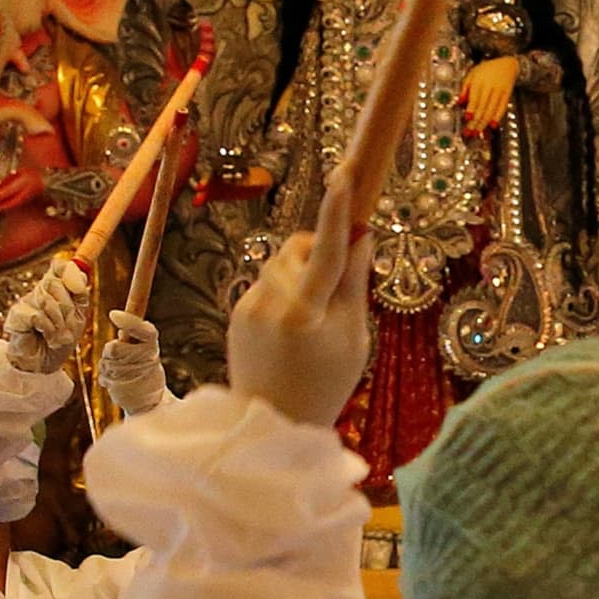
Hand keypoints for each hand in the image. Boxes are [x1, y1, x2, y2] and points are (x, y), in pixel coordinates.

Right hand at [2, 255, 91, 375]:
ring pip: (47, 300)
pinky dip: (48, 329)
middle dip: (68, 308)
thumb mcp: (78, 317)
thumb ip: (80, 295)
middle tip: (69, 327)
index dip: (69, 272)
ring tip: (59, 336)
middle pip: (54, 283)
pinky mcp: (16, 315)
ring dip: (59, 322)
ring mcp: (26, 302)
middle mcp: (39, 292)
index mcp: (55, 289)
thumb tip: (80, 275)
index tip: (79, 288)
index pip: (59, 267)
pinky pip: (38, 316)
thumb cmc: (60, 341)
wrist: (43, 365)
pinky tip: (47, 338)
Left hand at [97, 307, 170, 418]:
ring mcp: (131, 374)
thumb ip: (134, 333)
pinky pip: (103, 376)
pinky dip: (108, 378)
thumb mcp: (148, 347)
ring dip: (109, 365)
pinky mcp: (118, 387)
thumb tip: (116, 315)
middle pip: (113, 347)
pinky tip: (120, 381)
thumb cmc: (146, 368)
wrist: (150, 401)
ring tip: (124, 371)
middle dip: (112, 349)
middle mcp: (145, 359)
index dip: (128, 321)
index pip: (143, 330)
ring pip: (105, 362)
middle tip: (123, 355)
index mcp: (152, 347)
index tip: (113, 314)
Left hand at [233, 180, 373, 428]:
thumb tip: (361, 235)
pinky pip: (267, 282)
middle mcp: (273, 302)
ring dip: (302, 272)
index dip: (336, 210)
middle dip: (320, 252)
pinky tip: (290, 329)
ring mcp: (250, 305)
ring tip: (313, 318)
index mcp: (306, 312)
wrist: (273, 423)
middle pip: (300, 248)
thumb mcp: (354, 338)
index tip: (341, 175)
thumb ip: (354, 284)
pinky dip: (284, 290)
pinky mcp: (238, 311)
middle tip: (338, 288)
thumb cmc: (326, 384)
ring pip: (282, 262)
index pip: (326, 249)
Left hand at [459, 56, 520, 137]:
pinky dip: (497, 117)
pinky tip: (493, 125)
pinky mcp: (507, 95)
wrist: (507, 64)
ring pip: (491, 110)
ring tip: (478, 132)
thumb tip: (459, 101)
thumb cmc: (487, 70)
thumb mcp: (472, 74)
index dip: (471, 109)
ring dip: (484, 123)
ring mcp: (499, 91)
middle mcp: (489, 87)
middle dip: (476, 121)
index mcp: (479, 82)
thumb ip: (465, 88)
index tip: (467, 119)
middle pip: (482, 107)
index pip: (474, 99)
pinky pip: (502, 108)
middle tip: (470, 132)